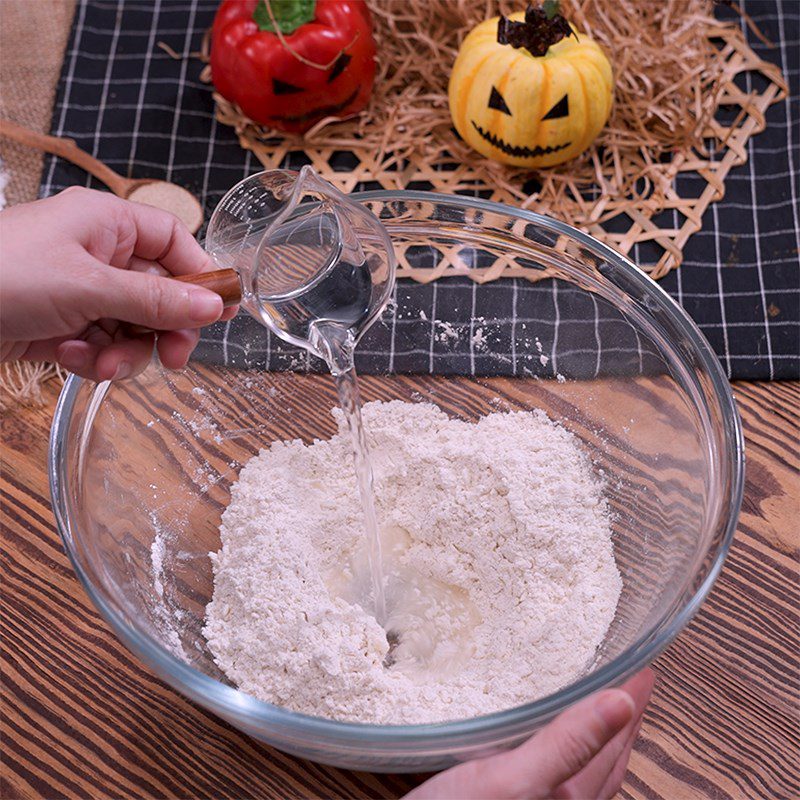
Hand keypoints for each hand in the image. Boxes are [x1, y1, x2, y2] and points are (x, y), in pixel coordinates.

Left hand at [0, 187, 235, 380]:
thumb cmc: (3, 275)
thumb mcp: (90, 288)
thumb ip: (156, 300)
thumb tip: (215, 306)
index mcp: (106, 224)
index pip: (174, 241)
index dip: (200, 275)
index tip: (220, 312)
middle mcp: (98, 254)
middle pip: (161, 293)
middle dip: (164, 329)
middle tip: (173, 358)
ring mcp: (81, 292)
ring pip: (134, 327)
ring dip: (124, 353)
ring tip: (97, 363)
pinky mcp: (64, 325)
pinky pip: (104, 346)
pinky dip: (93, 360)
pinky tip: (66, 358)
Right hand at [407, 669, 653, 799]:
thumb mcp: (513, 780)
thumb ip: (568, 744)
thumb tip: (623, 703)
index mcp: (570, 798)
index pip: (615, 743)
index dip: (633, 703)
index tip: (646, 669)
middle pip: (606, 760)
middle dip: (622, 718)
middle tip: (631, 681)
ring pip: (583, 771)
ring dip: (596, 736)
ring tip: (599, 707)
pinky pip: (554, 776)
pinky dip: (563, 751)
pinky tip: (543, 742)